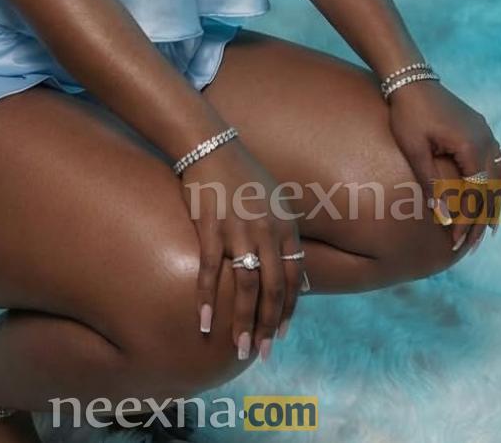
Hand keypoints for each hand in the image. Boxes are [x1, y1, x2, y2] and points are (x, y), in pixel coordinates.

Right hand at [179, 138, 303, 360]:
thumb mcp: (275, 201)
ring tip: (236, 347)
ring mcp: (239, 230)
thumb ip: (285, 235)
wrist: (212, 148)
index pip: (293, 278)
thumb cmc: (242, 175)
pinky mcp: (211, 227)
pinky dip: (206, 298)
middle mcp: (267, 231)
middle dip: (266, 325)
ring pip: (245, 286)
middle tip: (259, 352)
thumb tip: (297, 270)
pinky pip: (209, 270)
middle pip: (272, 289)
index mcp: (285, 227)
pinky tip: (203, 321)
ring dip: (241, 321)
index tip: (279, 334)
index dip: (287, 310)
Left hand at [387, 79, 500, 251]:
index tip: (456, 243)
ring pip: (499, 178)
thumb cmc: (407, 113)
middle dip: (480, 220)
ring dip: (493, 204)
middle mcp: (485, 141)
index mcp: (471, 147)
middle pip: (492, 190)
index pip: (476, 194)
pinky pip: (495, 163)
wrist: (409, 80)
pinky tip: (487, 197)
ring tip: (486, 230)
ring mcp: (485, 134)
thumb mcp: (414, 150)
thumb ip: (431, 183)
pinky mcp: (479, 129)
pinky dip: (493, 184)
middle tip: (469, 245)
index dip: (468, 221)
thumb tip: (444, 216)